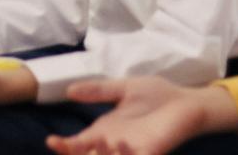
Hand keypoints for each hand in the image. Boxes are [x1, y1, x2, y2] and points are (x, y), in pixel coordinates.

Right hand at [44, 78, 237, 154]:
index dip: (64, 147)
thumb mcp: (122, 89)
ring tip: (103, 139)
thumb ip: (98, 91)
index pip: (79, 145)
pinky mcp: (150, 154)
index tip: (52, 140)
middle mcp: (114, 146)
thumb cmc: (156, 95)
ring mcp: (132, 152)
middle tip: (74, 145)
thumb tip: (69, 90)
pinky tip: (122, 145)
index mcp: (104, 131)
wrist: (186, 101)